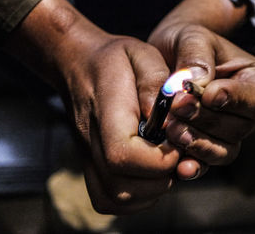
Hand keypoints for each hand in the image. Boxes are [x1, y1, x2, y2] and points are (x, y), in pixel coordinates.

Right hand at [5, 0, 179, 213]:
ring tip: (165, 166)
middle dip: (161, 179)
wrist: (78, 63)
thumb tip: (167, 120)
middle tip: (176, 156)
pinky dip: (135, 198)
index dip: (158, 159)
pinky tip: (149, 176)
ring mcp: (87, 157)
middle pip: (122, 188)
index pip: (123, 155)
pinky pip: (107, 199)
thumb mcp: (142, 55)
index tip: (176, 143)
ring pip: (116, 199)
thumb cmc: (114, 59)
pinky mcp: (89, 164)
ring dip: (151, 192)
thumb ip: (156, 84)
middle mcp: (91, 141)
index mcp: (106, 112)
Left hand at [148, 0, 254, 179]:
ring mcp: (228, 134)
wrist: (168, 57)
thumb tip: (198, 84)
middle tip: (177, 107)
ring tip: (171, 129)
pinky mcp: (206, 147)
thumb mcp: (193, 37)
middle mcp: (247, 113)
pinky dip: (193, 165)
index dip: (234, 99)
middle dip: (205, 119)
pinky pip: (206, 163)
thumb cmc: (187, 44)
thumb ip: (197, 57)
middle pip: (236, 127)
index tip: (208, 94)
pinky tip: (180, 167)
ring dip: (196, 141)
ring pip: (221, 149)